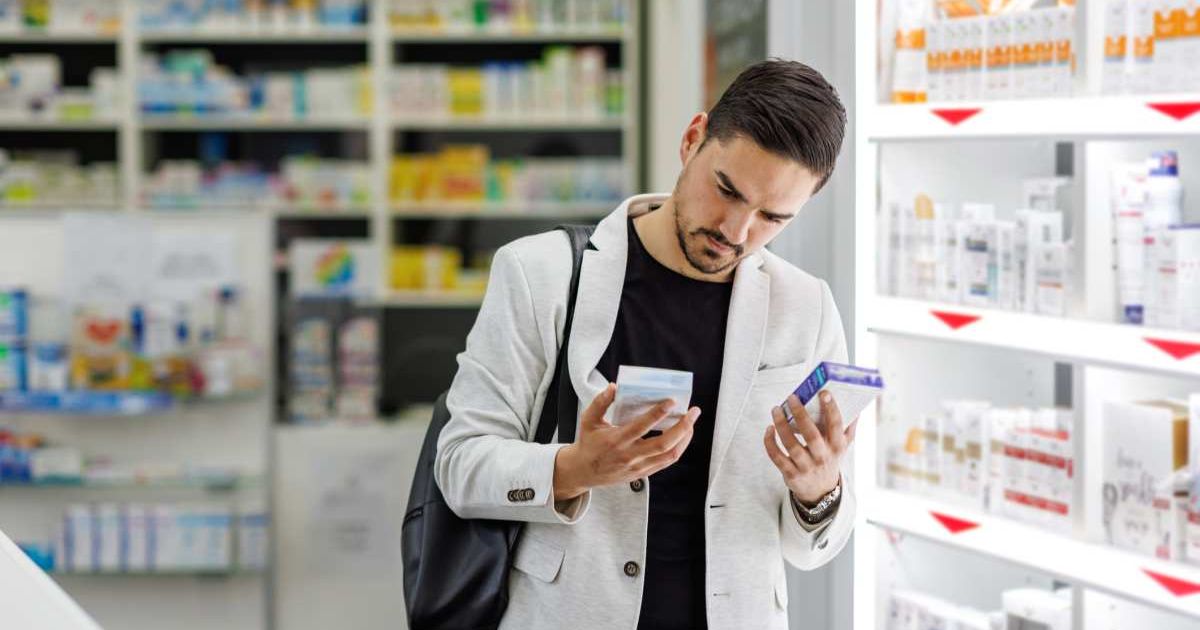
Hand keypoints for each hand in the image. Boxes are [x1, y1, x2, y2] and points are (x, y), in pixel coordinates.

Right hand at [553, 383, 700, 500]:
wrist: (584, 472)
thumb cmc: (589, 442)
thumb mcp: (588, 420)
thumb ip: (600, 402)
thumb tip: (614, 386)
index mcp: (617, 440)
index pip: (642, 426)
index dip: (659, 413)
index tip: (672, 401)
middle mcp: (630, 455)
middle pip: (664, 444)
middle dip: (683, 427)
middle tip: (693, 412)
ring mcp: (638, 467)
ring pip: (670, 455)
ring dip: (685, 438)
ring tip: (691, 423)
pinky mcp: (643, 473)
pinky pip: (666, 461)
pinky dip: (678, 448)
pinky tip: (682, 436)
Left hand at [762, 391, 856, 503]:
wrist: (821, 492)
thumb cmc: (830, 460)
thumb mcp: (843, 446)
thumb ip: (849, 427)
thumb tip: (857, 407)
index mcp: (837, 447)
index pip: (836, 426)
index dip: (831, 409)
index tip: (824, 393)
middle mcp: (822, 457)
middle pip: (811, 435)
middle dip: (801, 415)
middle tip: (792, 398)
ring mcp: (806, 467)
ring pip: (791, 445)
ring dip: (781, 426)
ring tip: (776, 410)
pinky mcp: (791, 474)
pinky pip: (777, 457)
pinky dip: (770, 442)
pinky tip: (769, 429)